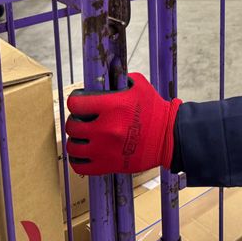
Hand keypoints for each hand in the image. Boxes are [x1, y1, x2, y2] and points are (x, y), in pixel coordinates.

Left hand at [65, 73, 181, 175]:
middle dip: (76, 121)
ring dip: (77, 140)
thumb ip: (119, 77)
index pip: (75, 103)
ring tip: (85, 137)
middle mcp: (106, 128)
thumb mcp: (139, 85)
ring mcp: (105, 150)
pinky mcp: (108, 166)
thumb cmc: (154, 110)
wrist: (169, 137)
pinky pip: (80, 166)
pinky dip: (78, 159)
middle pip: (72, 126)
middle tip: (84, 120)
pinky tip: (85, 152)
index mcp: (112, 106)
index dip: (76, 101)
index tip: (81, 102)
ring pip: (73, 146)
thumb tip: (103, 74)